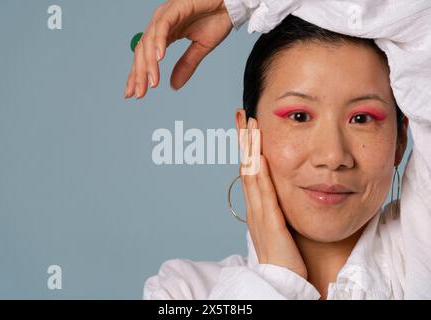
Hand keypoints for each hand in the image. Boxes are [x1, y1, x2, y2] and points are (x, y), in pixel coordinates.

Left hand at [125, 0, 232, 98]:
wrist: (233, 2)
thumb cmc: (218, 18)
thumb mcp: (200, 48)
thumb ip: (186, 65)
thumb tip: (173, 86)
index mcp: (165, 32)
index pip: (146, 56)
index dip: (139, 75)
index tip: (135, 94)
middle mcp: (161, 23)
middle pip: (142, 50)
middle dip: (139, 73)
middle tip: (139, 94)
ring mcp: (166, 14)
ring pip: (149, 41)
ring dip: (149, 63)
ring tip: (152, 83)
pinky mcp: (175, 8)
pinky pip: (163, 27)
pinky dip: (159, 42)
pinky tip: (160, 59)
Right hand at [240, 117, 307, 278]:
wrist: (281, 282)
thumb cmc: (284, 256)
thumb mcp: (278, 225)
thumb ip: (276, 206)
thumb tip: (278, 190)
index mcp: (257, 205)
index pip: (250, 169)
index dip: (247, 146)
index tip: (247, 125)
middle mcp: (253, 206)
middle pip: (245, 166)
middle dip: (243, 139)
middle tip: (241, 115)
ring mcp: (259, 213)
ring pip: (251, 174)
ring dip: (249, 149)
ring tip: (249, 125)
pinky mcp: (270, 223)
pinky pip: (264, 194)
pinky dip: (260, 173)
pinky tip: (258, 156)